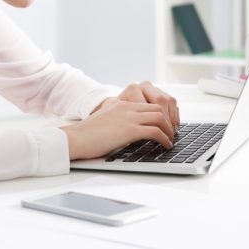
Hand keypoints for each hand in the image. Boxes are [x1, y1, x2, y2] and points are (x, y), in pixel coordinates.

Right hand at [61, 82, 179, 160]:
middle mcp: (126, 108)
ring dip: (169, 129)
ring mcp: (128, 118)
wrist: (75, 138)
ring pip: (160, 117)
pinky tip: (165, 145)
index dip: (162, 114)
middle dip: (169, 121)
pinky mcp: (129, 130)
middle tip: (172, 132)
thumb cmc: (86, 135)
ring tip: (171, 139)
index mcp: (121, 104)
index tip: (166, 125)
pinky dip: (164, 138)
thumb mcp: (105, 121)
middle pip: (158, 108)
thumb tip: (128, 132)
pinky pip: (155, 131)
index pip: (149, 103)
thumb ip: (118, 120)